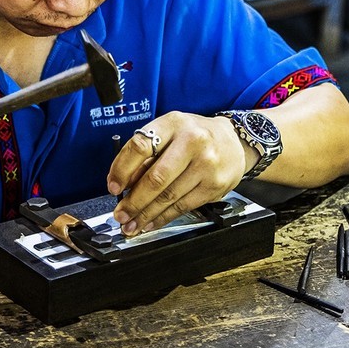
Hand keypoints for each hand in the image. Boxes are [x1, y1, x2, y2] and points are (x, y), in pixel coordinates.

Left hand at [107, 112, 254, 235]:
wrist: (234, 142)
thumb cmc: (195, 136)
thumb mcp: (170, 131)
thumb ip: (148, 153)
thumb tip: (125, 184)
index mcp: (173, 123)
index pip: (140, 146)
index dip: (122, 170)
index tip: (113, 187)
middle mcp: (192, 141)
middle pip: (155, 177)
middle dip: (133, 201)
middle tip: (120, 214)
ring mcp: (205, 164)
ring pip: (168, 196)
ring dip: (145, 214)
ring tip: (131, 224)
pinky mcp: (214, 186)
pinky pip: (183, 206)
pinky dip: (163, 217)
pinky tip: (151, 222)